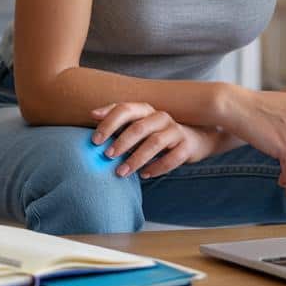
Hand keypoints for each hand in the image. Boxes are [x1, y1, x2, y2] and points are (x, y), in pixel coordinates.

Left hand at [89, 102, 223, 178]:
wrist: (194, 139)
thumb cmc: (155, 132)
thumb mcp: (137, 124)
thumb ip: (117, 120)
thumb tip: (92, 114)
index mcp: (145, 109)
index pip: (124, 109)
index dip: (108, 123)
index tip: (94, 140)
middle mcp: (160, 117)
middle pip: (138, 127)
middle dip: (121, 142)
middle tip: (106, 156)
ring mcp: (175, 131)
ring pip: (154, 143)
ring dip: (136, 158)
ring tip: (121, 172)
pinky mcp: (186, 147)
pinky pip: (172, 158)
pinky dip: (157, 167)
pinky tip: (144, 175)